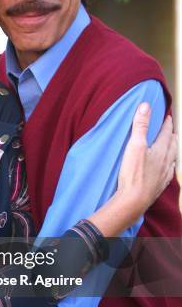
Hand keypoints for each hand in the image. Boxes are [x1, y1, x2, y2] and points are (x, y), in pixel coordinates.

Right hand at [117, 103, 176, 218]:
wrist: (134, 200)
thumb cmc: (134, 173)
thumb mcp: (134, 145)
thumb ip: (140, 125)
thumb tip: (145, 106)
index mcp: (161, 150)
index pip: (166, 133)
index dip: (167, 124)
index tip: (167, 117)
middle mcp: (166, 162)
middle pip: (173, 145)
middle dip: (172, 136)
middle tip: (171, 130)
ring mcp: (164, 175)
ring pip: (173, 159)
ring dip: (172, 151)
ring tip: (171, 147)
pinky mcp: (159, 185)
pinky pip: (168, 173)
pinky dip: (169, 166)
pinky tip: (167, 169)